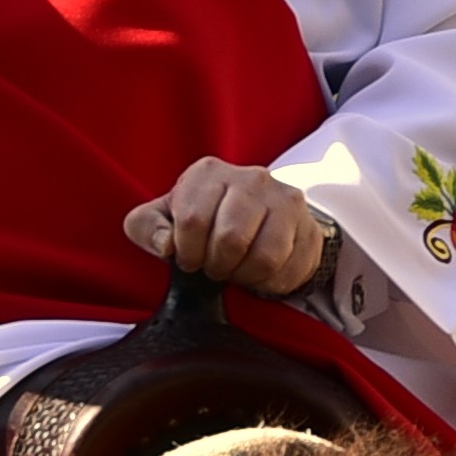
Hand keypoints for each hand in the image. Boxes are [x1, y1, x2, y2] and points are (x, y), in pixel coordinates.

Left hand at [125, 160, 332, 295]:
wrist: (256, 219)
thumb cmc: (202, 222)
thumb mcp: (163, 220)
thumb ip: (147, 227)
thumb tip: (165, 245)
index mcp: (208, 173)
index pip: (193, 220)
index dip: (187, 252)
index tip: (189, 260)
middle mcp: (250, 178)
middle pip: (230, 239)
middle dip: (216, 266)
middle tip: (215, 267)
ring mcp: (284, 199)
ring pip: (263, 256)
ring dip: (243, 276)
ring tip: (236, 270)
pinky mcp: (308, 226)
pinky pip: (287, 268)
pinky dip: (268, 282)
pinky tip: (259, 272)